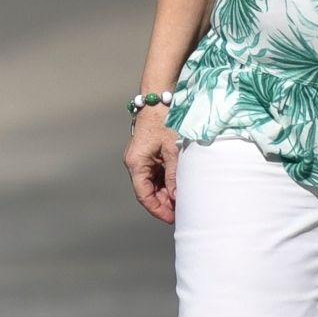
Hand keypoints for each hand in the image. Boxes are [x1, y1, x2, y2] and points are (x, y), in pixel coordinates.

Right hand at [124, 105, 179, 224]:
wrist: (160, 98)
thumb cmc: (165, 120)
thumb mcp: (173, 150)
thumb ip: (174, 175)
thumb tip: (177, 196)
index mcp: (136, 163)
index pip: (144, 195)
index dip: (157, 209)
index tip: (171, 218)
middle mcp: (135, 162)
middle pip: (147, 190)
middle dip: (163, 202)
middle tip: (181, 211)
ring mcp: (141, 158)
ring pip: (152, 183)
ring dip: (166, 192)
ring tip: (182, 200)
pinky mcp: (148, 154)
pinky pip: (155, 173)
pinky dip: (166, 181)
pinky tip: (178, 185)